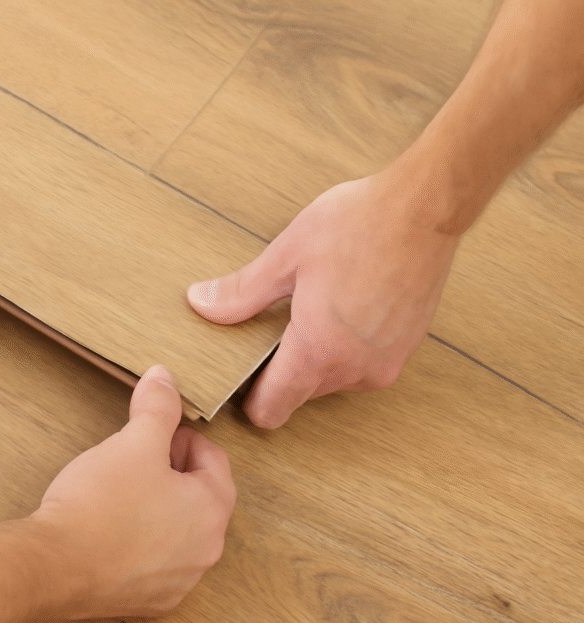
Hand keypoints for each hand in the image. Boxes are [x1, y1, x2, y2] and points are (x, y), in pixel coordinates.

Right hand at [33, 365, 235, 618]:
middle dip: (173, 473)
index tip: (157, 433)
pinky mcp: (149, 602)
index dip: (184, 438)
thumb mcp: (132, 443)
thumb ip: (156, 407)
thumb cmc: (99, 505)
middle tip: (137, 459)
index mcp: (211, 510)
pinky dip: (141, 545)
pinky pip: (155, 563)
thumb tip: (164, 377)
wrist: (54, 567)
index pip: (214, 460)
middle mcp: (205, 551)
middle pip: (199, 497)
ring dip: (159, 509)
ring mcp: (178, 582)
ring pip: (178, 532)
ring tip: (122, 493)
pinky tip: (112, 531)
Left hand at [187, 174, 460, 428]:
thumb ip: (241, 292)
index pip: (271, 410)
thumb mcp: (286, 256)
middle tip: (272, 323)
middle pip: (300, 394)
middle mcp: (355, 370)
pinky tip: (340, 305)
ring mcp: (386, 363)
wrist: (425, 207)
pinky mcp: (406, 350)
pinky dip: (344, 346)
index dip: (249, 397)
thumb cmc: (358, 225)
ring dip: (315, 355)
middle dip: (281, 368)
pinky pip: (360, 364)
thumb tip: (201, 304)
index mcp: (318, 353)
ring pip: (331, 379)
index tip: (240, 371)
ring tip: (310, 307)